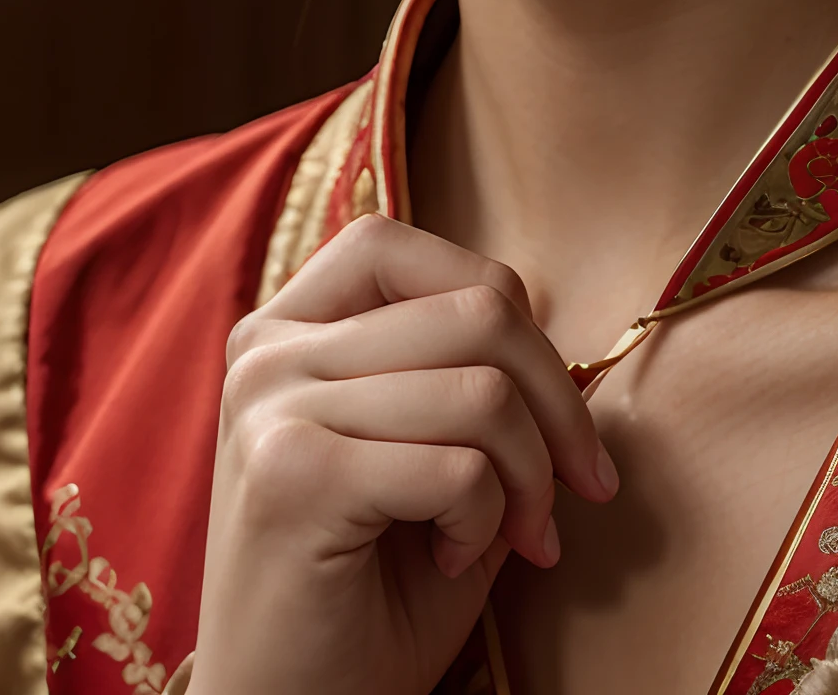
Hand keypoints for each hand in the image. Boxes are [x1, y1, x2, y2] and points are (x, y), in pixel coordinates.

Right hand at [189, 214, 618, 694]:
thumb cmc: (366, 591)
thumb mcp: (423, 455)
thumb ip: (464, 377)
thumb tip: (555, 336)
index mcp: (285, 328)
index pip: (405, 245)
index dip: (505, 310)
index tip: (553, 410)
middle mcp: (266, 350)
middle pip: (474, 307)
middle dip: (557, 405)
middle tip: (570, 492)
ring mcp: (273, 406)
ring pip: (482, 389)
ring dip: (529, 478)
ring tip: (509, 536)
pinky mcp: (294, 476)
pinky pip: (459, 465)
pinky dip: (486, 522)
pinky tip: (450, 560)